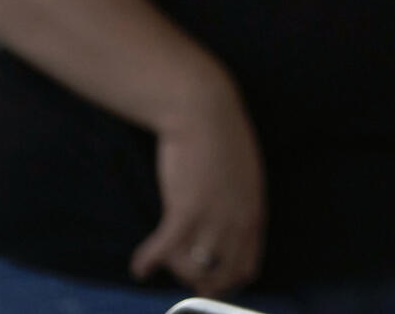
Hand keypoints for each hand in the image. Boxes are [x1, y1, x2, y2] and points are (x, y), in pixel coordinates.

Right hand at [129, 69, 263, 295]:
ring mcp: (214, 217)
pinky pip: (165, 249)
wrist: (204, 110)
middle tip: (184, 282)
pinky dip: (148, 261)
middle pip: (220, 274)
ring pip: (192, 266)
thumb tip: (227, 230)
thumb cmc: (222, 138)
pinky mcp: (186, 209)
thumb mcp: (245, 177)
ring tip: (159, 264)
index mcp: (255, 213)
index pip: (247, 267)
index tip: (211, 283)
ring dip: (174, 270)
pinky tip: (139, 266)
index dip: (227, 283)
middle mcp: (239, 222)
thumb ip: (240, 206)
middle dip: (202, 284)